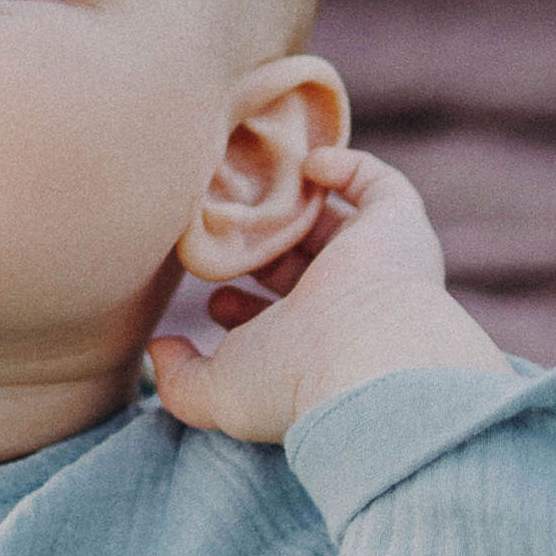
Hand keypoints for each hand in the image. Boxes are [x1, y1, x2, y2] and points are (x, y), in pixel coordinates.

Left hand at [147, 147, 509, 443]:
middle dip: (261, 247)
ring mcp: (372, 262)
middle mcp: (345, 304)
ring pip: (334, 222)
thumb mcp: (217, 390)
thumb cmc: (292, 380)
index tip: (210, 295)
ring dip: (294, 205)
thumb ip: (179, 377)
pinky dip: (346, 166)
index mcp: (310, 345)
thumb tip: (158, 348)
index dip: (239, 302)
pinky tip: (306, 165)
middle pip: (300, 264)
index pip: (274, 316)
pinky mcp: (397, 225)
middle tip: (224, 231)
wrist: (368, 361)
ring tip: (253, 186)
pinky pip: (379, 184)